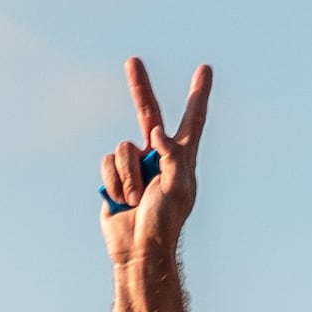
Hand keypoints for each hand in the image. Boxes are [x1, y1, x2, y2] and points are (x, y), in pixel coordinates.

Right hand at [98, 56, 208, 259]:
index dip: (198, 95)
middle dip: (139, 88)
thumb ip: (173, 156)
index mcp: (181, 157)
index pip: (192, 119)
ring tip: (135, 200)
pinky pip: (106, 164)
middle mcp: (157, 156)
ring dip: (127, 176)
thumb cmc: (165, 223)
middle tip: (133, 61)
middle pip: (147, 113)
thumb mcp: (178, 188)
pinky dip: (113, 182)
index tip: (205, 70)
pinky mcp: (112, 177)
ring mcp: (133, 166)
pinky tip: (120, 201)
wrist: (138, 250)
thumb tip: (154, 134)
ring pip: (122, 149)